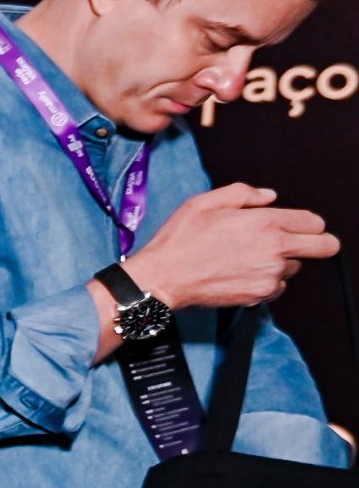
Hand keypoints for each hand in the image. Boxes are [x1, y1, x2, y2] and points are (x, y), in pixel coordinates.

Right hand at [123, 185, 337, 309]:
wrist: (163, 278)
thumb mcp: (204, 202)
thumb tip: (268, 197)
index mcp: (264, 223)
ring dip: (282, 262)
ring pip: (296, 267)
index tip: (297, 226)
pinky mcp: (261, 294)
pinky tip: (242, 273)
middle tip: (301, 244)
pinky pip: (278, 286)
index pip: (314, 222)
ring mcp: (270, 274)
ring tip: (250, 258)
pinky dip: (266, 280)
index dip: (307, 223)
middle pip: (325, 247)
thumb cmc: (179, 240)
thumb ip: (243, 193)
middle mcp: (274, 249)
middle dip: (319, 243)